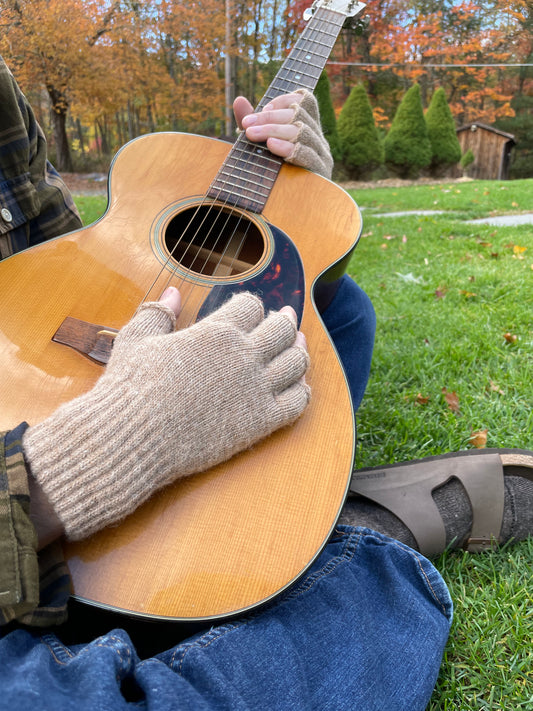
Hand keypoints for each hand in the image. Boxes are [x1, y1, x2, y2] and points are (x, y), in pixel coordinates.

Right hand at [24, 289, 309, 541]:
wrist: (134, 438)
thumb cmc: (131, 387)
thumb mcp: (136, 339)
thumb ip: (159, 313)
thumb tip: (174, 294)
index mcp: (217, 331)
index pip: (251, 305)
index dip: (250, 306)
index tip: (248, 311)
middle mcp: (244, 355)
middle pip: (283, 328)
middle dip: (284, 321)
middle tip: (284, 320)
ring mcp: (256, 389)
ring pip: (297, 362)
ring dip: (298, 352)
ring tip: (295, 349)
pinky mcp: (261, 421)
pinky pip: (298, 402)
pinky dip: (302, 390)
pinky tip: (297, 387)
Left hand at [233, 90, 332, 178]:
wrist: (287, 209)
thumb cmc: (273, 173)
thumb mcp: (260, 144)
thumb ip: (252, 123)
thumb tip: (239, 99)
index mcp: (309, 127)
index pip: (305, 100)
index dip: (283, 100)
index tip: (261, 110)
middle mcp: (319, 138)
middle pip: (299, 114)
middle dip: (269, 118)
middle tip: (247, 125)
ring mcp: (322, 154)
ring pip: (301, 131)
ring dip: (273, 130)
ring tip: (252, 135)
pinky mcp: (320, 172)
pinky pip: (307, 155)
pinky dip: (288, 147)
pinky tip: (272, 145)